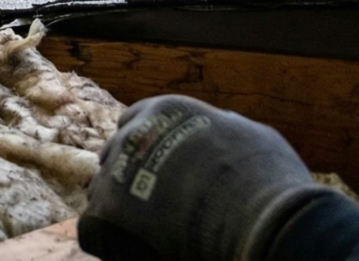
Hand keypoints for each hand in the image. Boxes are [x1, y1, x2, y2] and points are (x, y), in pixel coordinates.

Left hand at [78, 95, 329, 260]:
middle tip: (149, 200)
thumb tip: (222, 125)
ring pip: (101, 189)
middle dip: (127, 173)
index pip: (136, 121)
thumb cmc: (267, 180)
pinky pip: (92, 226)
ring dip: (117, 206)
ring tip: (144, 229)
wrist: (259, 222)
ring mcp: (116, 173)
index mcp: (164, 111)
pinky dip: (108, 239)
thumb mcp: (251, 135)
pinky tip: (132, 248)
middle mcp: (132, 135)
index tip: (156, 166)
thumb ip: (224, 127)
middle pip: (115, 154)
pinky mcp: (105, 214)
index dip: (145, 145)